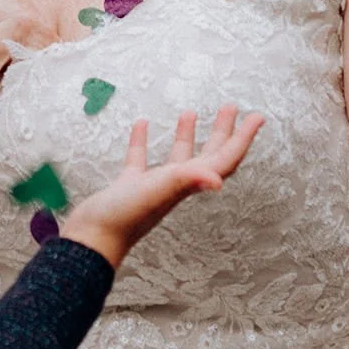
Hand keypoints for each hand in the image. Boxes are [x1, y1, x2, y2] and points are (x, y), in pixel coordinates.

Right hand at [58, 106, 265, 267]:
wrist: (91, 240)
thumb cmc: (125, 217)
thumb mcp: (158, 192)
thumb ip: (186, 181)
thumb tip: (218, 180)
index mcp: (187, 184)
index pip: (223, 159)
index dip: (242, 139)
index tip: (257, 117)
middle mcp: (176, 185)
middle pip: (207, 155)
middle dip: (221, 132)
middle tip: (230, 107)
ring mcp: (152, 187)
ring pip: (176, 157)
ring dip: (186, 135)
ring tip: (190, 112)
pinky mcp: (129, 186)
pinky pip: (140, 160)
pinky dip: (142, 141)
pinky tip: (141, 125)